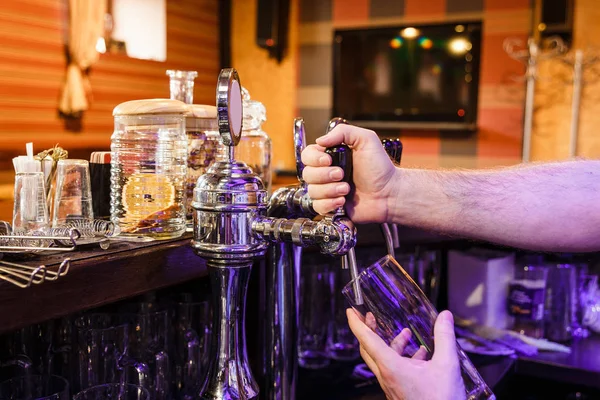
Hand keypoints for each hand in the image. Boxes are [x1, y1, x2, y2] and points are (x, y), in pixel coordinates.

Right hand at [301, 124, 397, 222]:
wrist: (389, 193)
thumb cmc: (380, 167)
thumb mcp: (366, 140)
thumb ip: (343, 132)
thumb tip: (320, 140)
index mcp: (331, 156)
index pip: (307, 155)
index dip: (314, 159)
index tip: (328, 160)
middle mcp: (326, 172)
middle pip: (307, 174)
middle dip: (324, 175)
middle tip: (342, 174)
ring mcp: (328, 190)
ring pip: (312, 191)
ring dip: (329, 190)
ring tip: (346, 189)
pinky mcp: (331, 206)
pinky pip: (317, 206)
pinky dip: (329, 204)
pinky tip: (342, 201)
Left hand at [347, 309, 465, 399]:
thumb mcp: (447, 365)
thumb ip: (444, 337)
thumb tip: (444, 316)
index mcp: (391, 368)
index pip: (367, 340)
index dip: (357, 324)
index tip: (351, 312)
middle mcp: (386, 376)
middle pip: (368, 349)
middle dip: (368, 330)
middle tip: (369, 316)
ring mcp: (391, 386)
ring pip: (382, 360)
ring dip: (391, 344)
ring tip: (406, 333)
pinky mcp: (398, 392)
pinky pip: (394, 370)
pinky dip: (402, 358)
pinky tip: (421, 355)